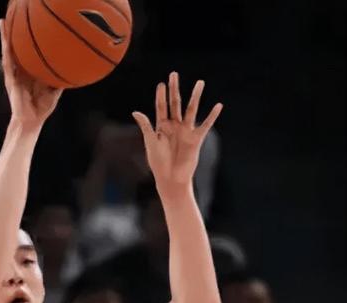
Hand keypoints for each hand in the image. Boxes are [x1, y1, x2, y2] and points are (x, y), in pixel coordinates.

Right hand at [0, 19, 62, 126]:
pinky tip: (5, 41)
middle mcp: (21, 71)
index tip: (31, 25)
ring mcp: (14, 74)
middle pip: (16, 47)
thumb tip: (73, 71)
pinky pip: (7, 63)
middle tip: (13, 16)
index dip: (28, 40)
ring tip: (3, 22)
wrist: (31, 121)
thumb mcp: (54, 91)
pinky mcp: (10, 80)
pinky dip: (6, 51)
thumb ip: (60, 80)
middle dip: (14, 33)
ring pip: (9, 51)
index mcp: (31, 72)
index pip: (28, 52)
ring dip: (5, 37)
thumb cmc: (42, 109)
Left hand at [132, 72, 222, 197]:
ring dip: (195, 96)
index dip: (161, 95)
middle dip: (174, 89)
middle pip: (175, 103)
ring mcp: (186, 131)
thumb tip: (135, 111)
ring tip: (200, 82)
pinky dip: (212, 116)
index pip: (161, 107)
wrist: (170, 178)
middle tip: (174, 74)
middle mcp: (174, 126)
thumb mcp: (151, 142)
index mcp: (162, 126)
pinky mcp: (195, 138)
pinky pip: (205, 125)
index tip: (161, 83)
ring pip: (191, 109)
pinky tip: (218, 106)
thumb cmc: (158, 162)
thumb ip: (145, 126)